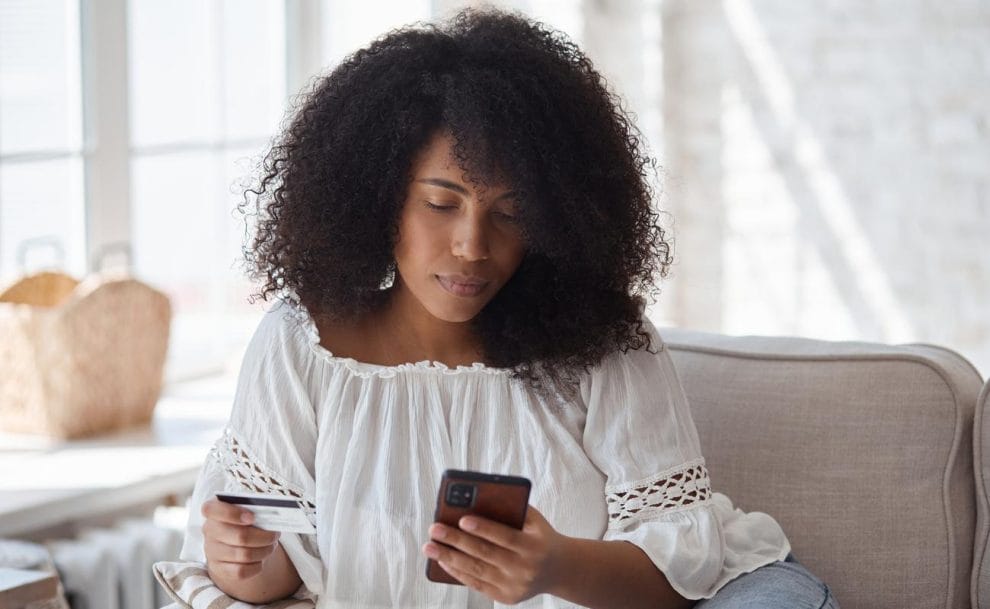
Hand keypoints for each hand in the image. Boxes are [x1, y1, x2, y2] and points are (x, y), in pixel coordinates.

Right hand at [201, 498, 281, 580]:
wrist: (235, 544)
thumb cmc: (244, 522)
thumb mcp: (246, 510)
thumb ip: (255, 510)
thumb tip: (272, 517)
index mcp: (214, 511)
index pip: (212, 510)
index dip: (233, 513)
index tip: (252, 517)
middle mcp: (209, 530)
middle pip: (240, 536)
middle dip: (264, 537)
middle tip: (274, 536)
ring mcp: (212, 551)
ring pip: (244, 555)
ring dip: (264, 551)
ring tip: (271, 546)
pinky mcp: (218, 569)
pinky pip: (240, 571)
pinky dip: (256, 566)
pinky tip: (260, 560)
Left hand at [422, 504, 566, 603]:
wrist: (559, 570)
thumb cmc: (540, 536)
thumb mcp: (535, 520)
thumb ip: (512, 509)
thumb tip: (478, 498)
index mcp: (534, 546)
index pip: (505, 537)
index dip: (484, 528)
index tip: (461, 519)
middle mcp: (524, 569)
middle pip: (485, 554)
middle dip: (456, 541)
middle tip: (434, 529)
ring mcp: (514, 586)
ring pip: (476, 571)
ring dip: (449, 558)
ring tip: (429, 546)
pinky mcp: (506, 597)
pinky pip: (477, 584)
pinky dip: (457, 572)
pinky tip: (443, 560)